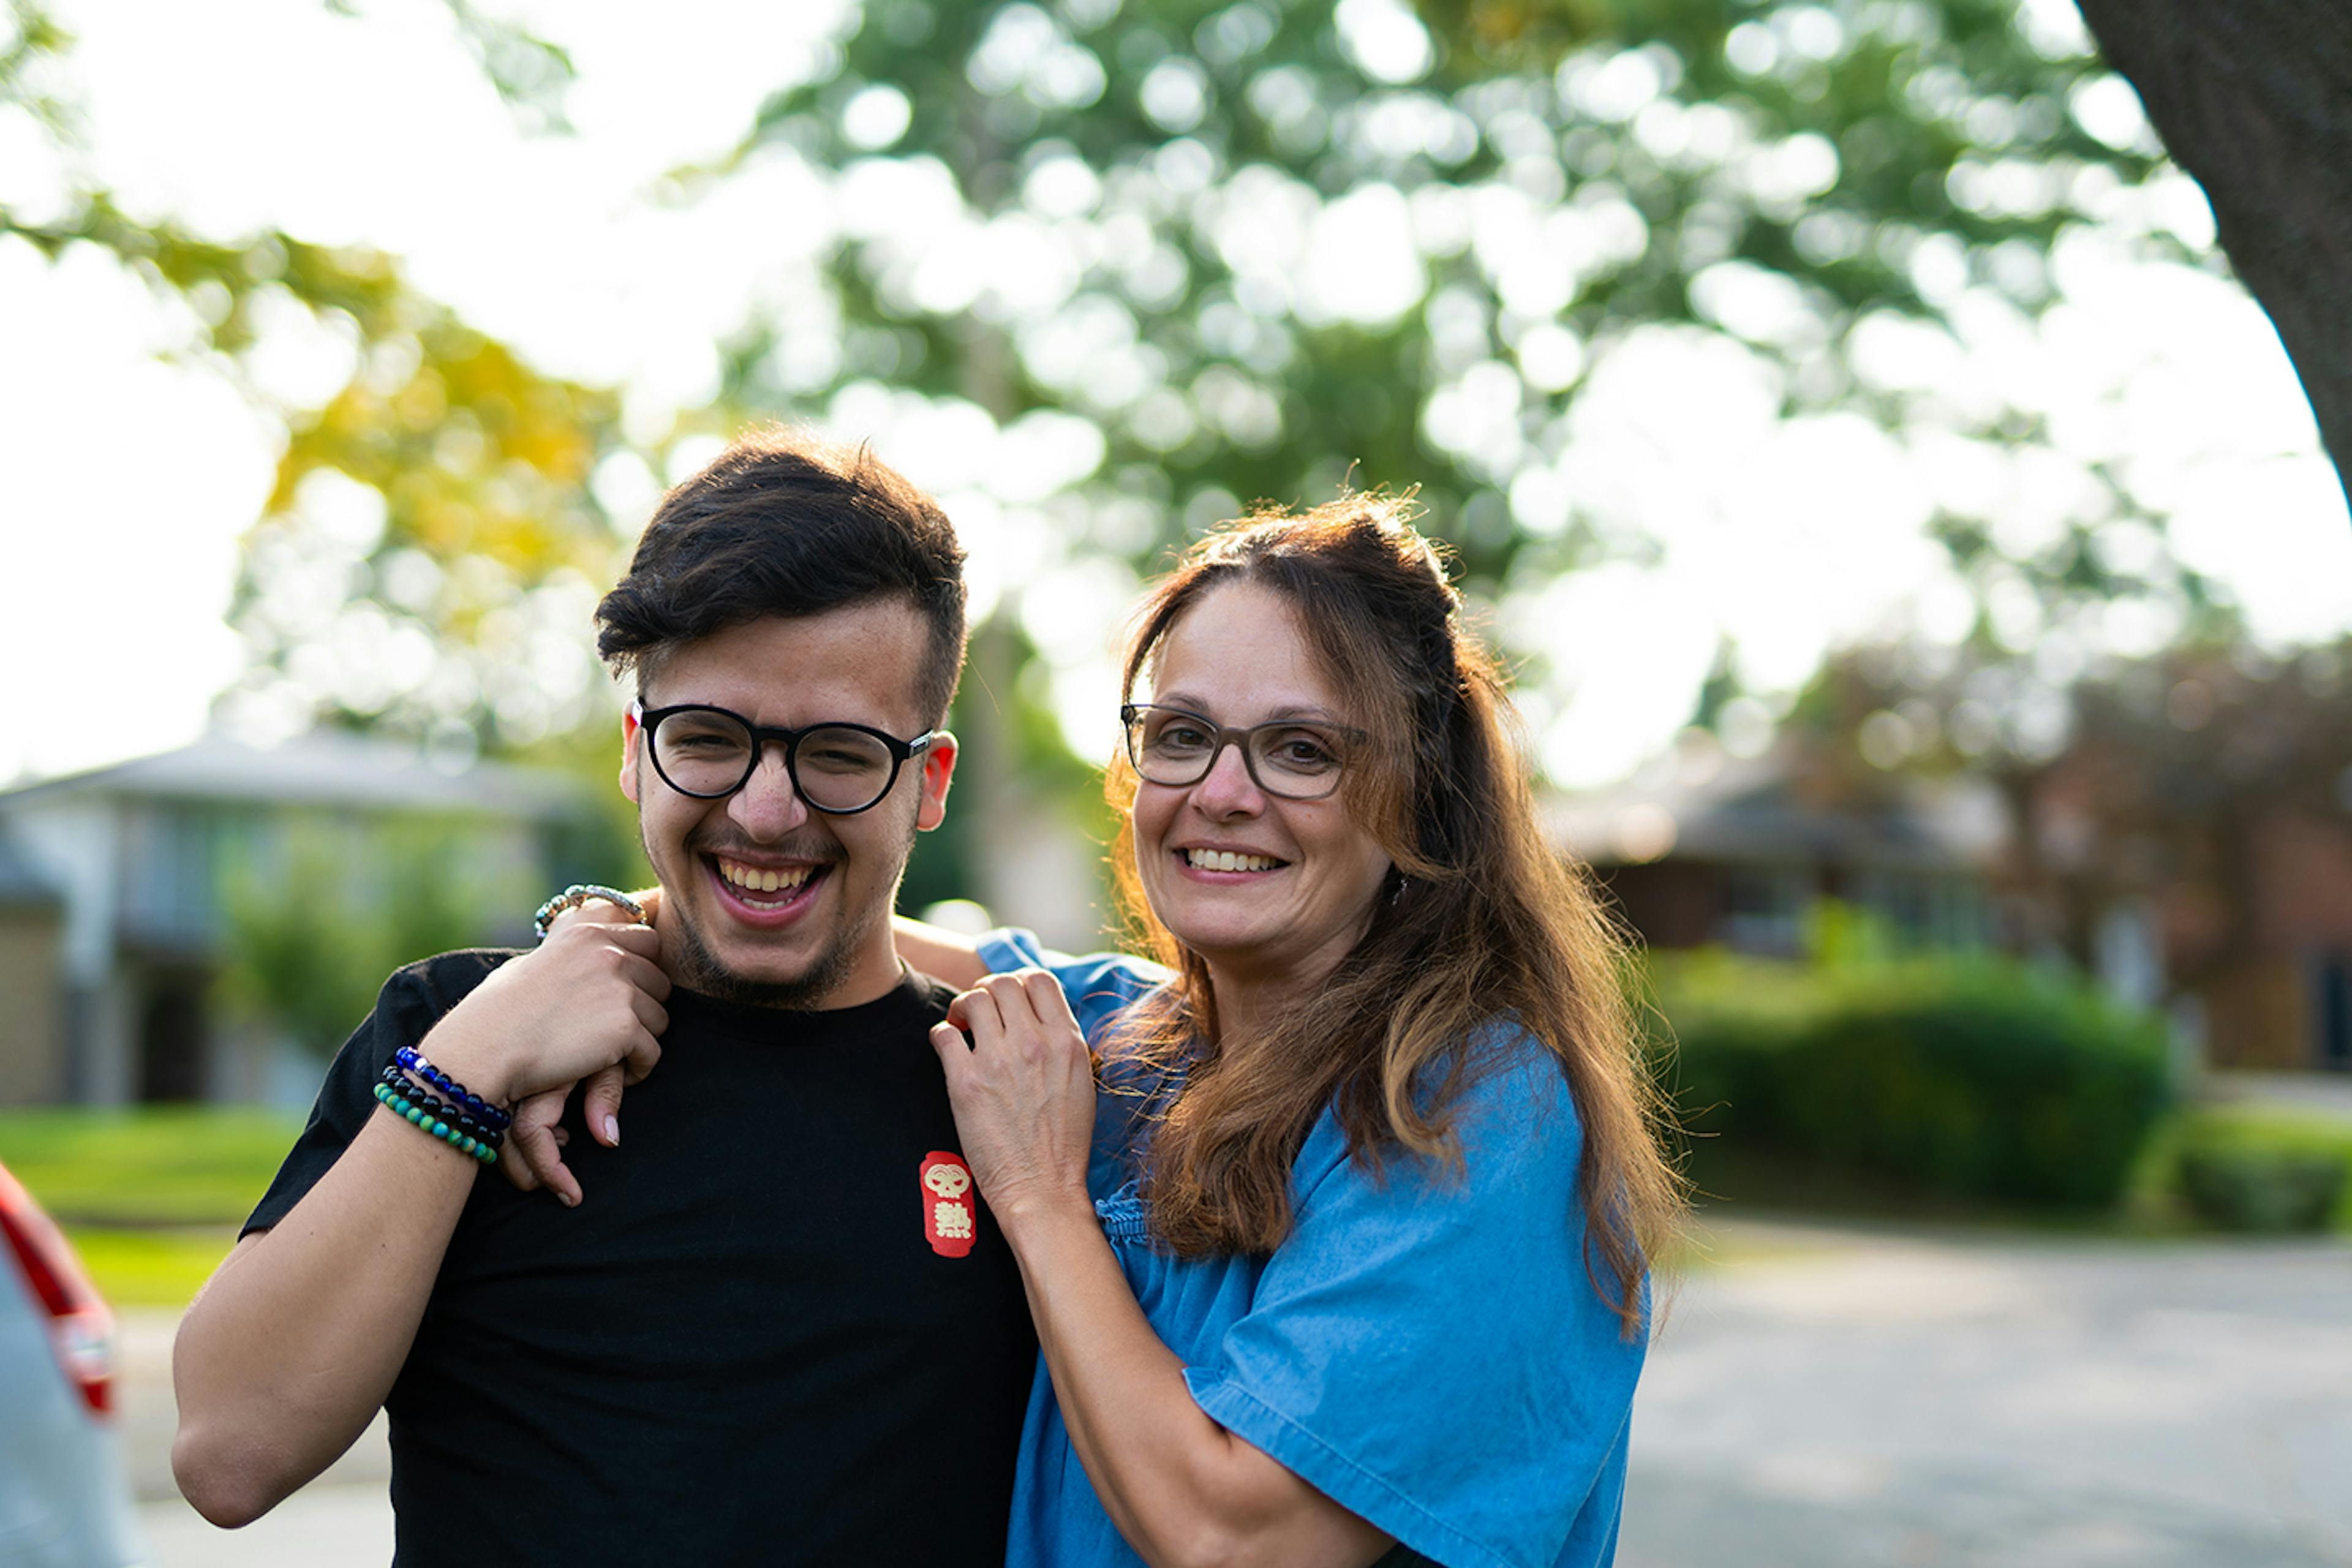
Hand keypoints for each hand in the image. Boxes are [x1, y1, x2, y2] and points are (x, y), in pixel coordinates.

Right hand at [496, 887, 668, 1200]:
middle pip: (660, 982)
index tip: (626, 995)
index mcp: (588, 933)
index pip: (648, 941)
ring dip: (639, 1040)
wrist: (485, 1048)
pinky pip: (652, 1052)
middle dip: (643, 1009)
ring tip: (609, 1056)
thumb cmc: (496, 1012)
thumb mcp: (532, 964)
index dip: (642, 971)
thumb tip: (584, 951)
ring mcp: (621, 989)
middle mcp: (610, 953)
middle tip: (615, 1033)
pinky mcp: (626, 1027)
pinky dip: (636, 1068)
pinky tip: (609, 1073)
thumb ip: (569, 954)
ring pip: (659, 1019)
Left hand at [928, 970, 1095, 1227]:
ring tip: (961, 1027)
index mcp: (1067, 1041)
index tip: (1009, 1002)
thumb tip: (1040, 1018)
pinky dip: (942, 1034)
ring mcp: (999, 1060)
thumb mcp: (1081, 1082)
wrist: (1043, 1190)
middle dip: (987, 991)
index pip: (1039, 979)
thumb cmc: (1063, 1144)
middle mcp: (1035, 1043)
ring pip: (972, 999)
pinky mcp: (966, 1082)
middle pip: (1002, 982)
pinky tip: (948, 1049)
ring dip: (962, 1008)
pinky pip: (943, 1034)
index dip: (1019, 983)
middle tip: (979, 1013)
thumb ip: (1062, 1044)